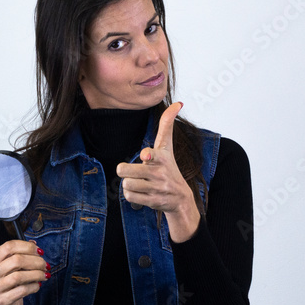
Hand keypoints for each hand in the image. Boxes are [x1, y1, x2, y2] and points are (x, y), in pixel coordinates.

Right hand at [0, 239, 48, 304]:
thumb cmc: (11, 282)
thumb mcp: (14, 266)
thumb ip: (22, 253)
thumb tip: (34, 244)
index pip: (9, 246)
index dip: (28, 247)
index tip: (40, 252)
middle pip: (16, 260)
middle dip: (36, 261)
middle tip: (45, 265)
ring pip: (19, 276)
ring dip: (36, 274)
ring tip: (44, 275)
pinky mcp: (3, 300)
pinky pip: (22, 290)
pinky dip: (34, 286)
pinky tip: (38, 285)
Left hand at [116, 102, 199, 242]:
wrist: (180, 198)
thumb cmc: (169, 168)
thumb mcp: (167, 147)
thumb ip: (167, 125)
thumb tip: (178, 103)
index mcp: (161, 157)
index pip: (150, 154)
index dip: (146, 155)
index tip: (146, 156)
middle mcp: (159, 172)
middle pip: (124, 170)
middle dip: (124, 171)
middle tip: (134, 172)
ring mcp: (157, 188)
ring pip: (126, 184)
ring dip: (129, 184)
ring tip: (140, 183)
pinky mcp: (153, 201)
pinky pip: (129, 197)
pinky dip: (131, 195)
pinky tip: (141, 193)